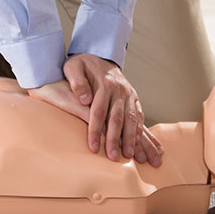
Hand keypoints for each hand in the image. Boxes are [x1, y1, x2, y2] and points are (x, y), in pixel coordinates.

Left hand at [30, 55, 162, 166]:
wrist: (100, 56)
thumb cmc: (83, 65)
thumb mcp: (73, 67)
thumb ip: (77, 82)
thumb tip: (84, 99)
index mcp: (105, 84)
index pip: (99, 111)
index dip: (95, 130)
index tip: (92, 147)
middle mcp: (120, 90)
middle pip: (117, 118)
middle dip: (115, 139)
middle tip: (112, 157)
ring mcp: (129, 94)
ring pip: (132, 119)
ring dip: (132, 139)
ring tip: (131, 156)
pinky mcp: (134, 98)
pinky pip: (139, 116)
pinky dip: (140, 131)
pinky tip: (140, 144)